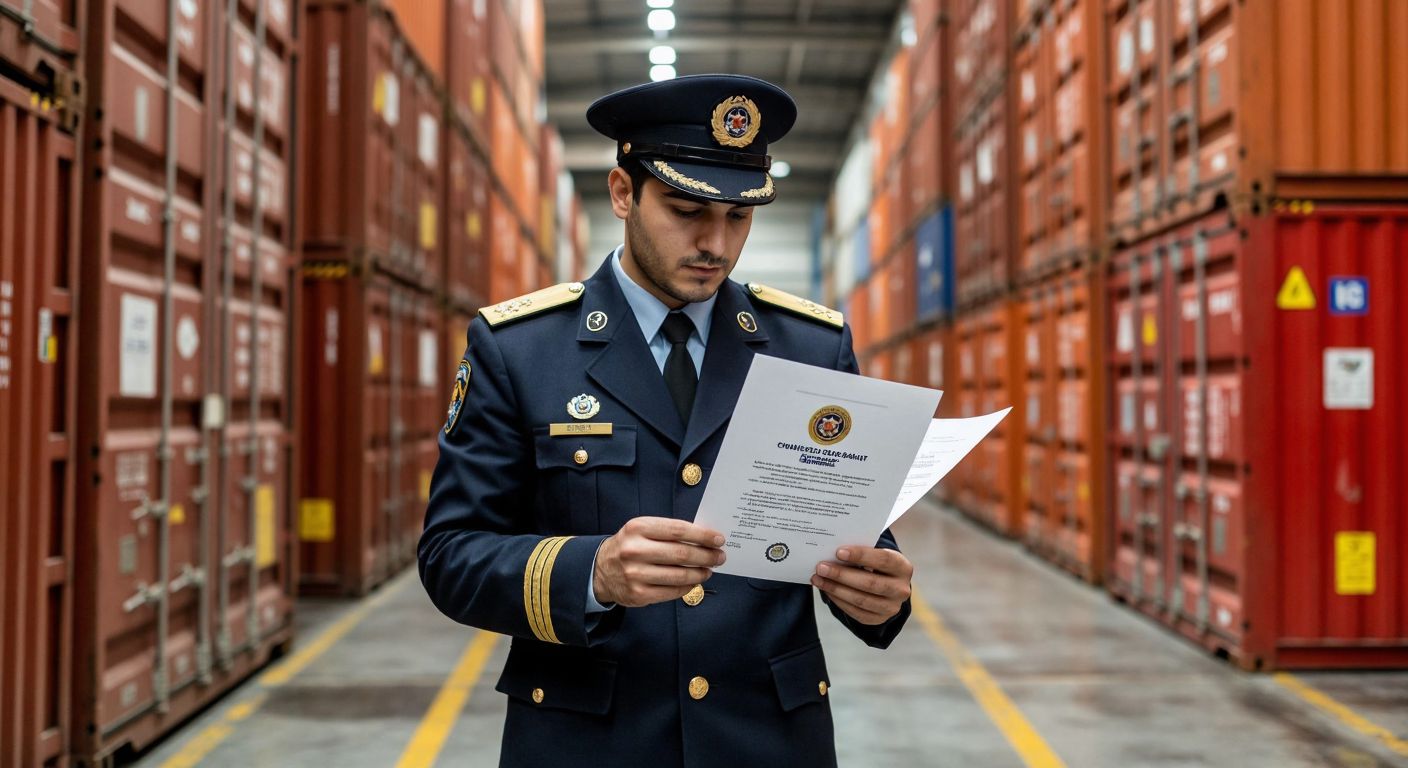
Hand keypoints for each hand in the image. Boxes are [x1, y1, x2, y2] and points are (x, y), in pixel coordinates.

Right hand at [593, 517, 725, 606]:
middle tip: (719, 557)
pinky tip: (694, 581)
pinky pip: (672, 591)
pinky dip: (688, 586)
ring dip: (700, 573)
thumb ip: (668, 532)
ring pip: (679, 575)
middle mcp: (634, 550)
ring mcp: (635, 574)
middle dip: (706, 555)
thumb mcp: (642, 530)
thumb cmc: (629, 546)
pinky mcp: (638, 594)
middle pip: (681, 554)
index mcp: (637, 528)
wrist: (600, 570)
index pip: (678, 530)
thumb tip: (704, 539)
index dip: (702, 535)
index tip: (719, 539)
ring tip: (709, 570)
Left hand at [811, 547, 912, 624]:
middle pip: (870, 583)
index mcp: (903, 567)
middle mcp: (901, 589)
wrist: (888, 586)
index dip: (861, 555)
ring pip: (861, 600)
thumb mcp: (876, 555)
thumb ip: (860, 554)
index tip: (838, 552)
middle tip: (821, 567)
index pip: (883, 560)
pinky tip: (826, 590)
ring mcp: (891, 607)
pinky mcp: (879, 619)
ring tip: (818, 579)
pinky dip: (838, 601)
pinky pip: (856, 612)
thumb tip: (832, 554)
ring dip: (836, 589)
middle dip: (842, 575)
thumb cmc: (876, 565)